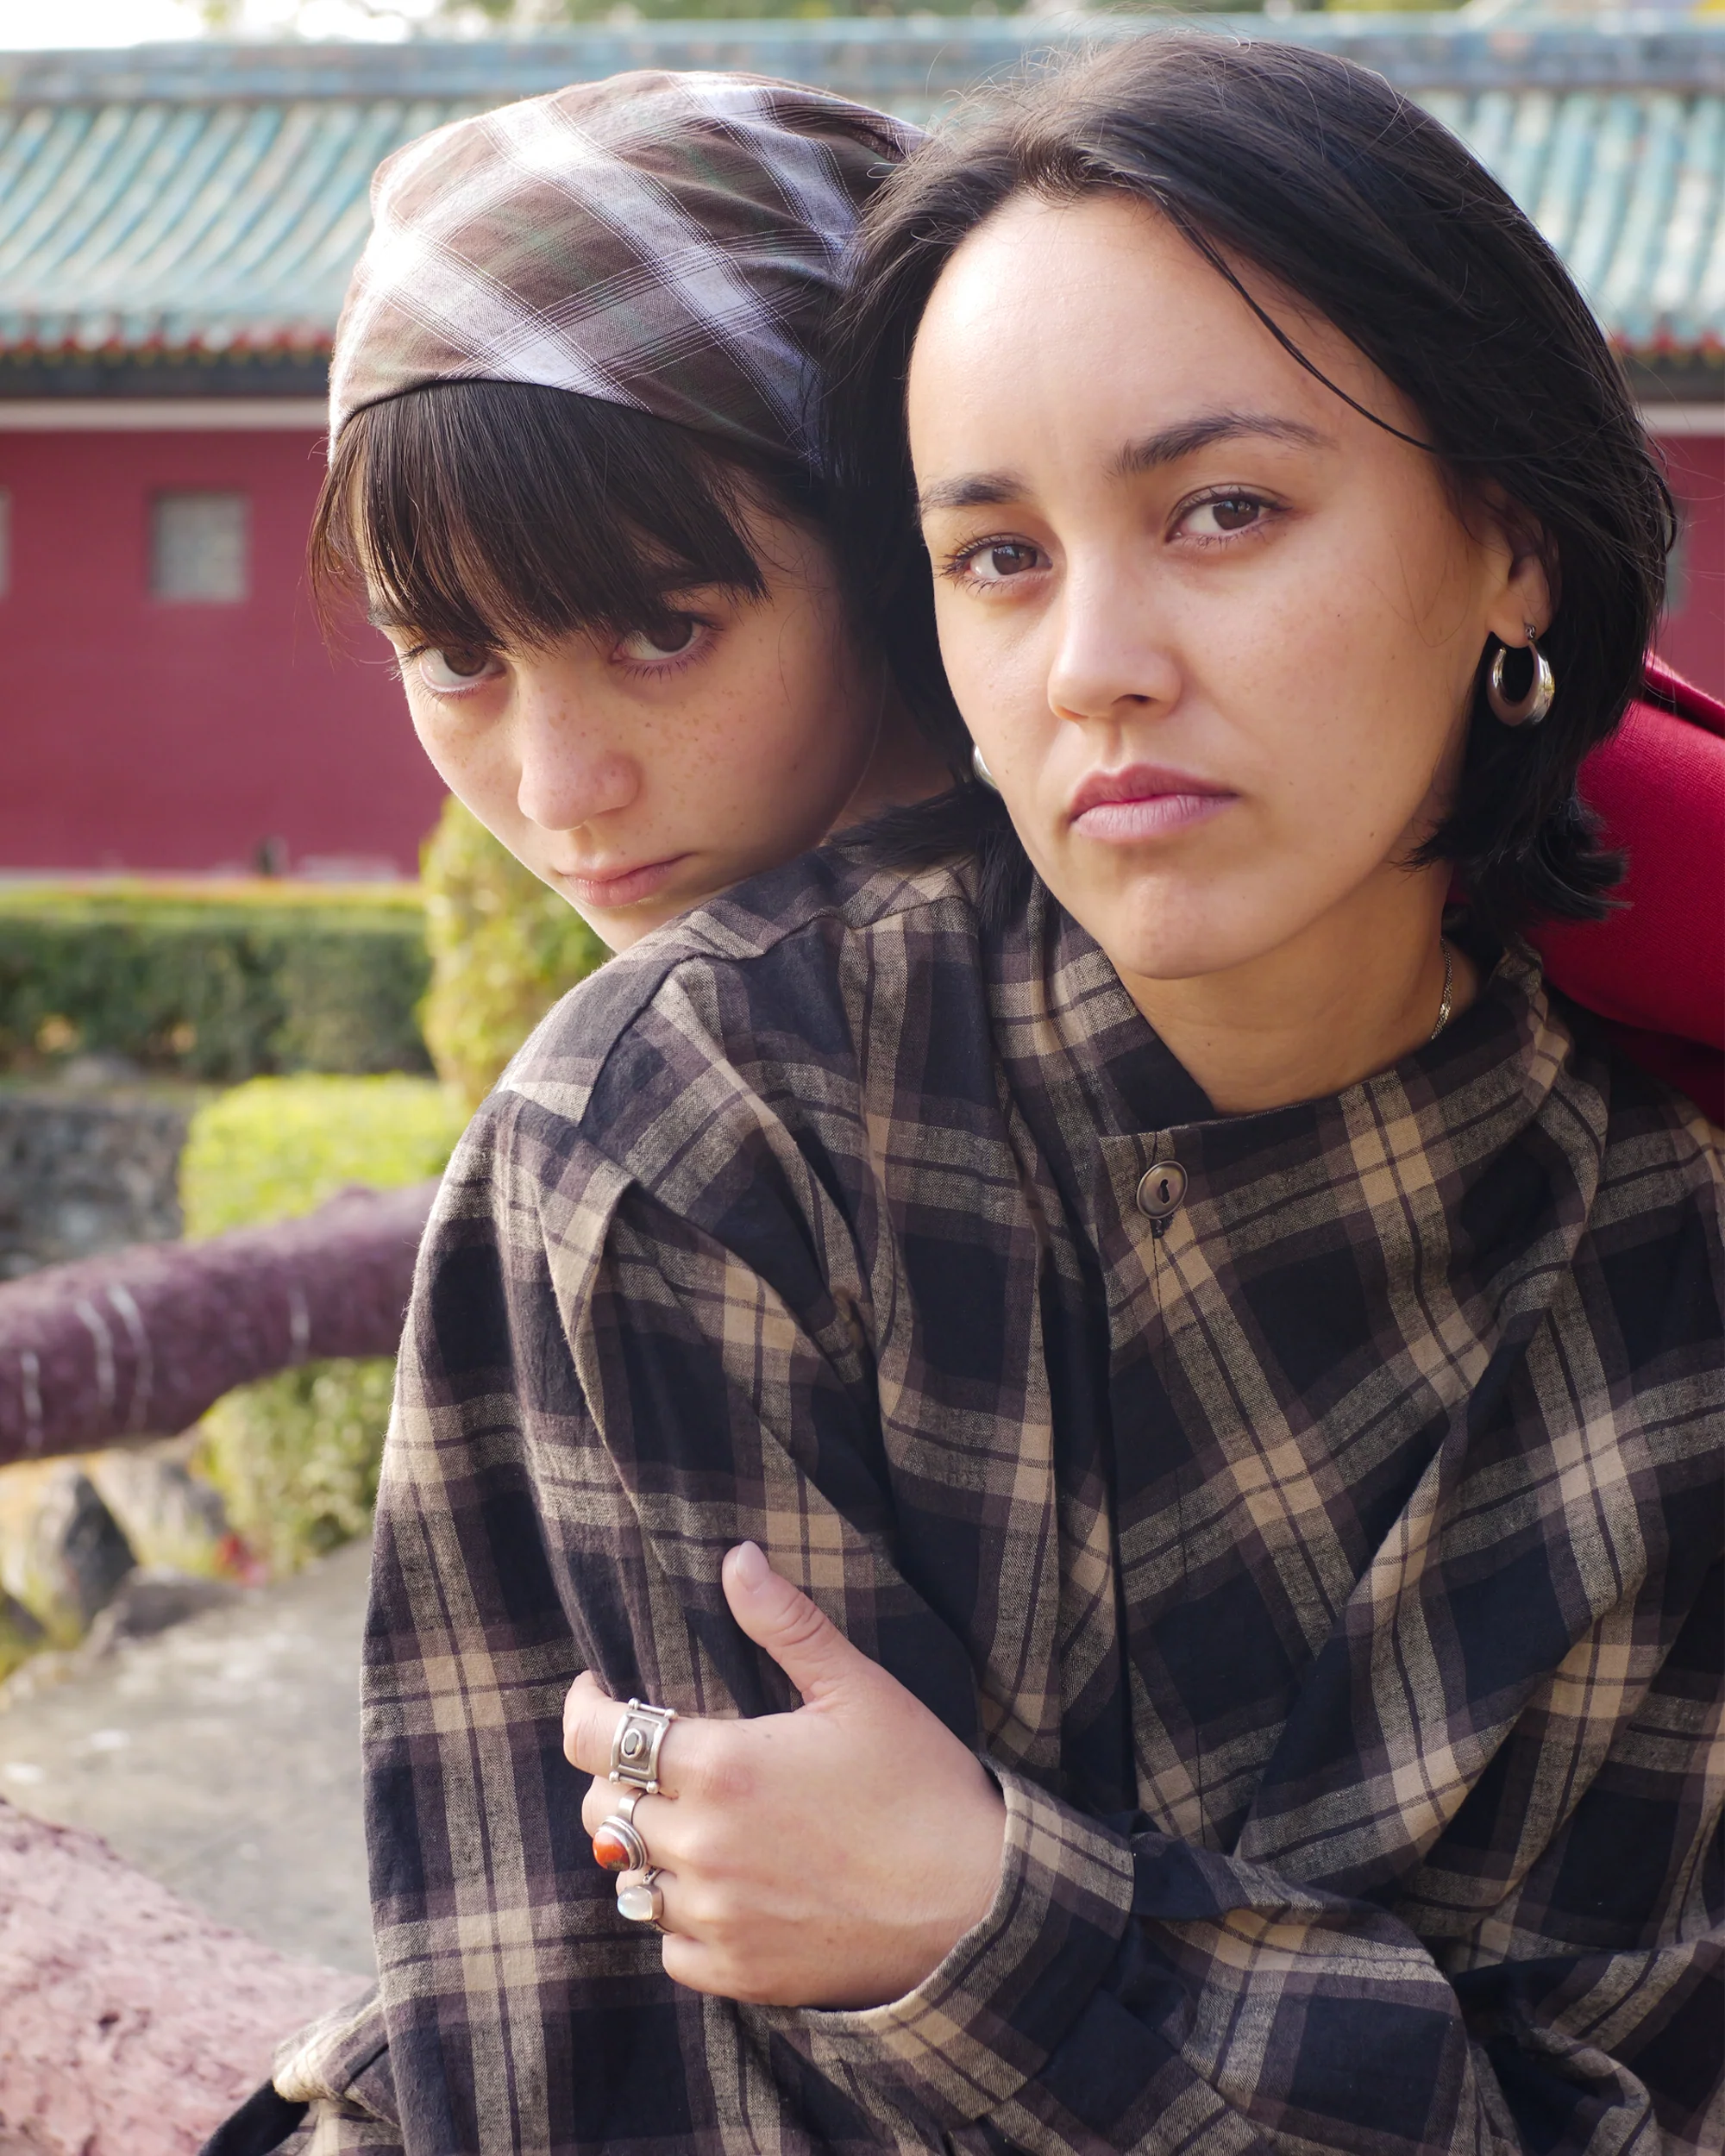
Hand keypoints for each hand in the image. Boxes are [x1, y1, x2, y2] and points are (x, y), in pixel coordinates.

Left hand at [564, 1542, 1005, 2008]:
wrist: (975, 1904)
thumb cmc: (920, 1784)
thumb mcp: (858, 1689)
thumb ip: (786, 1622)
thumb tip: (737, 1559)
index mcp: (721, 1766)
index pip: (595, 1738)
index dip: (581, 1708)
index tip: (594, 1691)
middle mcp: (701, 1845)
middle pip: (603, 1808)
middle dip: (617, 1774)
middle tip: (657, 1757)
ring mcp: (715, 1916)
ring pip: (628, 1879)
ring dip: (647, 1846)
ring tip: (689, 1820)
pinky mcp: (737, 1973)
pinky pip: (669, 1946)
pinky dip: (679, 1916)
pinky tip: (719, 1888)